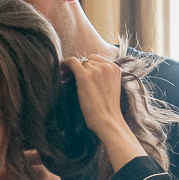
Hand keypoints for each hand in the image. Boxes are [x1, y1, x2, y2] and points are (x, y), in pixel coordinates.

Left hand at [64, 56, 143, 170]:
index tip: (82, 72)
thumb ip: (105, 76)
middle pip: (88, 61)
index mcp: (115, 68)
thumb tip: (88, 70)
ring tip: (68, 79)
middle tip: (74, 78)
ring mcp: (96, 70)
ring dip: (74, 70)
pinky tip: (62, 70)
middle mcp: (106, 66)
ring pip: (80, 63)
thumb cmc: (108, 109)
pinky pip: (72, 62)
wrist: (107, 120)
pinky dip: (65, 64)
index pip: (97, 59)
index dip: (88, 65)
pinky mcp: (85, 75)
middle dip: (82, 68)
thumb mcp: (112, 87)